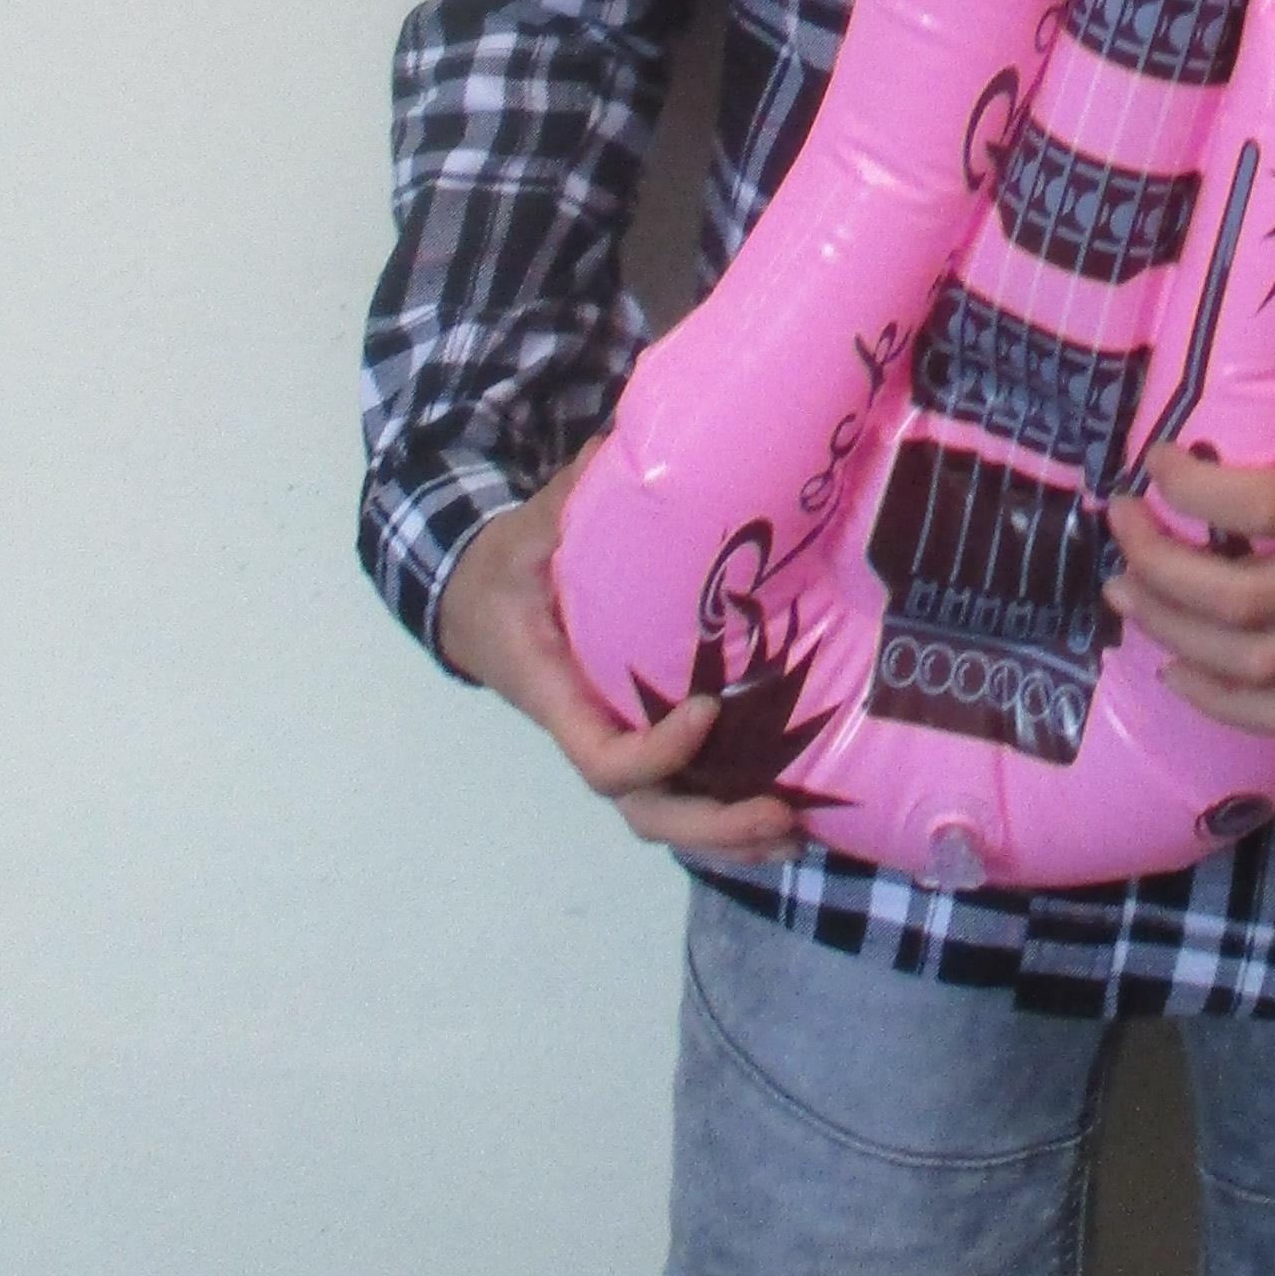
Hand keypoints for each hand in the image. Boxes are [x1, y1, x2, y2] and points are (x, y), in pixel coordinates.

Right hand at [435, 450, 818, 855]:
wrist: (475, 604)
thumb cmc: (503, 569)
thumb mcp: (525, 531)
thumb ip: (573, 496)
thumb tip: (625, 439)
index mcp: (555, 692)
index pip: (600, 755)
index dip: (654, 751)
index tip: (706, 709)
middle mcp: (589, 730)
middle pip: (643, 809)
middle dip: (711, 823)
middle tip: (779, 811)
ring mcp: (617, 740)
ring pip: (665, 814)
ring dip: (731, 836)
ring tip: (798, 832)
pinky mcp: (642, 736)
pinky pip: (682, 793)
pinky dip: (730, 816)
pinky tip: (788, 820)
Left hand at [1101, 335, 1274, 737]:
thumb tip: (1192, 373)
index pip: (1264, 508)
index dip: (1191, 493)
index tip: (1151, 462)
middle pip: (1246, 601)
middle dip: (1161, 570)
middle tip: (1119, 531)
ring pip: (1261, 664)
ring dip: (1177, 636)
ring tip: (1128, 597)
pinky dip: (1231, 706)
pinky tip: (1179, 672)